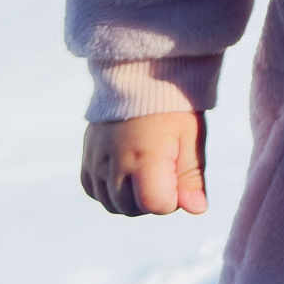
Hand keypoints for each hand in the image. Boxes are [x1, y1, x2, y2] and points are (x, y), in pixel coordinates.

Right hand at [80, 111, 208, 215]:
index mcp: (143, 157)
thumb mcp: (191, 137)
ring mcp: (96, 160)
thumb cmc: (172, 105)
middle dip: (153, 199)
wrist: (140, 73)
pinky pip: (94, 190)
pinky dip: (110, 190)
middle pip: (132, 209)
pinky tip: (127, 171)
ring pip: (113, 204)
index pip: (156, 205)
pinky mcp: (87, 156)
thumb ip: (192, 177)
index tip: (179, 171)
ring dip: (132, 198)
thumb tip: (197, 210)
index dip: (174, 197)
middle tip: (166, 169)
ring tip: (148, 168)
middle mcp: (113, 163)